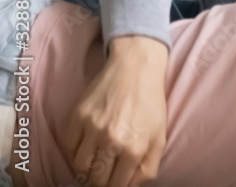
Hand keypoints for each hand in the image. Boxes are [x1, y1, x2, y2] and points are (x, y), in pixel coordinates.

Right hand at [68, 36, 168, 186]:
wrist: (135, 68)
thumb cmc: (150, 102)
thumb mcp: (159, 135)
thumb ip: (149, 166)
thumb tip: (132, 185)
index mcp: (135, 148)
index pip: (116, 185)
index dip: (115, 186)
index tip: (115, 180)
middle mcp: (112, 141)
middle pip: (97, 178)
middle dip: (102, 178)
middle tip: (106, 171)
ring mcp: (92, 129)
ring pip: (80, 166)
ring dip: (88, 166)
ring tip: (97, 157)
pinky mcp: (77, 117)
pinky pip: (69, 147)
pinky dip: (76, 151)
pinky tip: (87, 144)